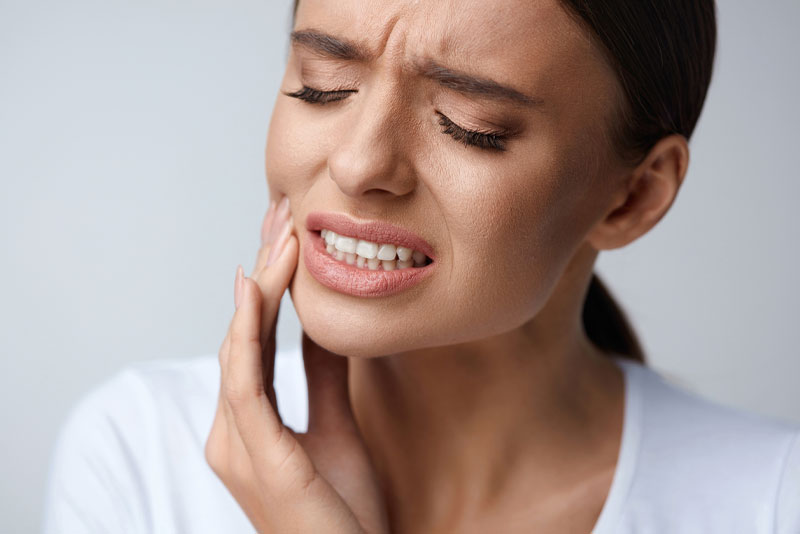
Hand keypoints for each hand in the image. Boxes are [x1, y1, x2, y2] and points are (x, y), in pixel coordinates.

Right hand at [205, 197, 388, 533]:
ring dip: (260, 289)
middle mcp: (231, 431)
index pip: (253, 341)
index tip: (288, 238)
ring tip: (281, 235)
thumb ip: (322, 379)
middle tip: (282, 215)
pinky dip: (247, 331)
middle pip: (242, 335)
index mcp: (248, 426)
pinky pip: (245, 382)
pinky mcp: (257, 457)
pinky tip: (256, 288)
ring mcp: (236, 445)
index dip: (268, 288)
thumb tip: (325, 324)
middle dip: (263, 273)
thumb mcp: (336, 428)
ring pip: (239, 348)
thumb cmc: (344, 512)